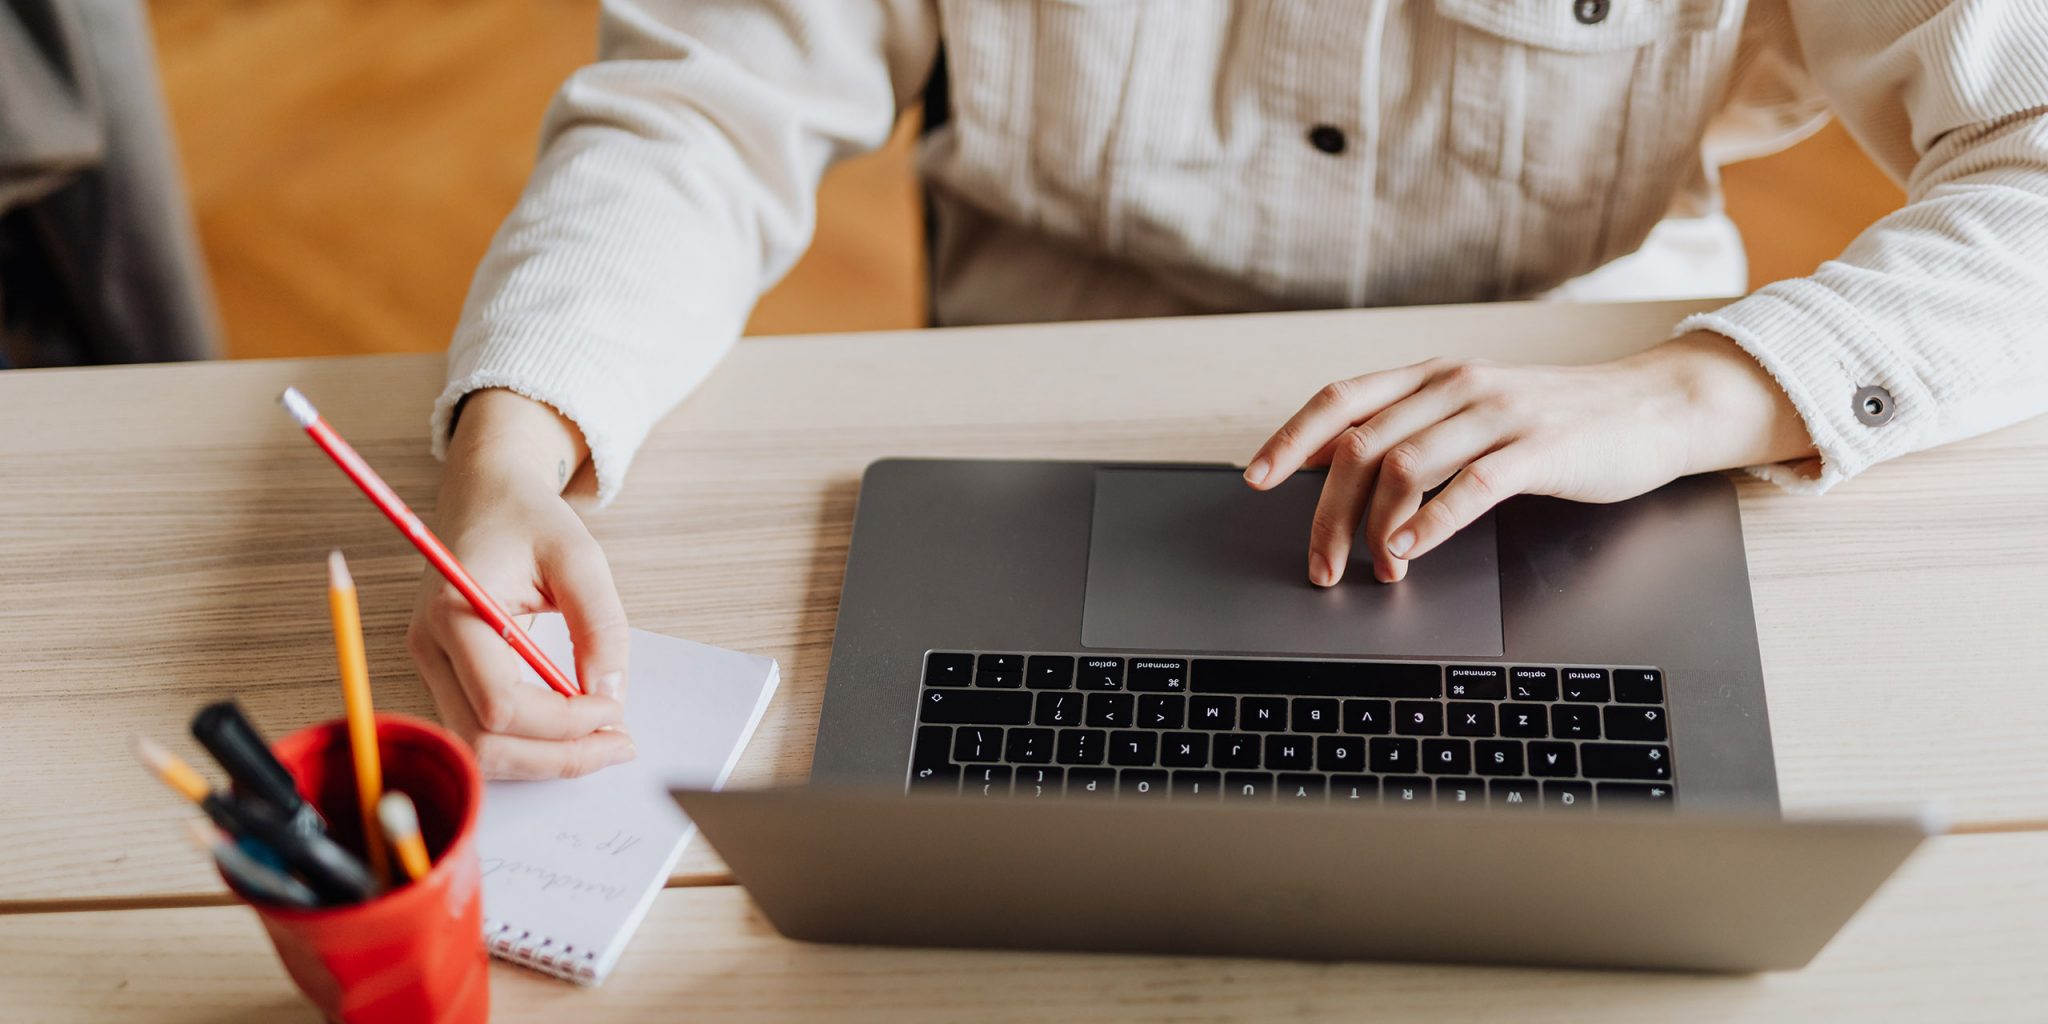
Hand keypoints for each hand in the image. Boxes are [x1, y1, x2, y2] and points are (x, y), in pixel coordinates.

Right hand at [406, 389, 635, 778]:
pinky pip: (481, 732)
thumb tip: (610, 693)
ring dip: (543, 759)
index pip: (501, 704)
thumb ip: (598, 624)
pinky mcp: (447, 676)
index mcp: (454, 611)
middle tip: (619, 745)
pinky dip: (529, 745)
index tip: (614, 708)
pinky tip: (573, 733)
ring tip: (603, 743)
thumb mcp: (579, 556)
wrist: (485, 495)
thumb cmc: (527, 517)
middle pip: (482, 742)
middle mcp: (431, 647)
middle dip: (556, 757)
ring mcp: (433, 666)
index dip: (563, 722)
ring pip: (477, 749)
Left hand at [1244, 331, 1815, 585]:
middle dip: (1326, 513)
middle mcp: (1456, 386)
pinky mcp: (1540, 448)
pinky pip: (1470, 485)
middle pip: (1362, 446)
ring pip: (1404, 465)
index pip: (1340, 399)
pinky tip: (1412, 551)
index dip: (1291, 439)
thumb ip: (1405, 427)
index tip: (1256, 479)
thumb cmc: (1555, 419)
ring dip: (1374, 526)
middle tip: (1319, 565)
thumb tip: (1326, 457)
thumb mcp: (1469, 411)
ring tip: (1373, 568)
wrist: (1652, 409)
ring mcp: (1498, 414)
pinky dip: (1431, 524)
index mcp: (1431, 376)